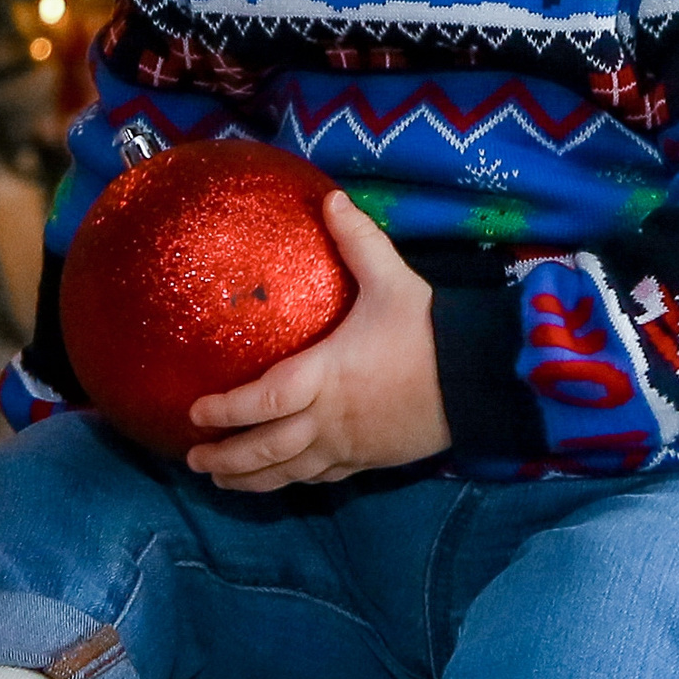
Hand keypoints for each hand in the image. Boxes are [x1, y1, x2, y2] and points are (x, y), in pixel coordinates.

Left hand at [184, 192, 450, 490]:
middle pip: (267, 449)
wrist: (486, 382)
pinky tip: (276, 480)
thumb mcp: (395, 280)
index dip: (226, 411)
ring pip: (290, 472)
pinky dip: (292, 481)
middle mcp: (329, 418)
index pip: (263, 401)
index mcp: (325, 376)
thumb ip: (359, 241)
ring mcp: (349, 446)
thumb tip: (330, 196)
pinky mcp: (369, 460)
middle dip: (226, 458)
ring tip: (219, 481)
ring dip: (251, 479)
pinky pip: (322, 478)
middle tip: (192, 460)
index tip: (195, 411)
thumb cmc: (433, 332)